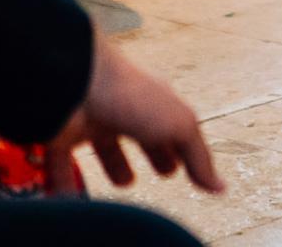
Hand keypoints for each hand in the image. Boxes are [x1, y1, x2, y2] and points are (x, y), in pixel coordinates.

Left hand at [44, 32, 222, 196]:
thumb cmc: (132, 97)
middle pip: (142, 134)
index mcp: (154, 102)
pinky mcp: (62, 134)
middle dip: (153, 152)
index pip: (172, 125)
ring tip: (123, 183)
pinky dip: (66, 182)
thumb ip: (197, 157)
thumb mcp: (179, 127)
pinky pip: (62, 163)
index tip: (185, 165)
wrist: (75, 83)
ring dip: (114, 164)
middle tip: (164, 172)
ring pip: (104, 147)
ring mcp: (93, 120)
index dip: (180, 146)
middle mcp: (124, 109)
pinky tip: (73, 198)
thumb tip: (220, 187)